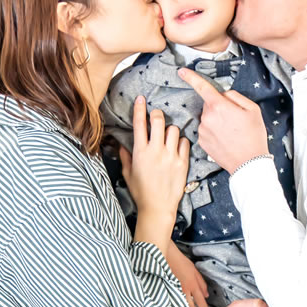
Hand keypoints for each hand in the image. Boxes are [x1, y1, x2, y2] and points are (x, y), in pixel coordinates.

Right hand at [120, 96, 189, 217]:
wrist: (157, 208)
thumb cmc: (141, 192)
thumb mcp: (128, 173)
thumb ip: (126, 156)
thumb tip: (122, 144)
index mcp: (140, 152)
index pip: (139, 123)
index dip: (140, 108)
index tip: (141, 99)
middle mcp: (156, 151)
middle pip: (159, 120)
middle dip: (157, 115)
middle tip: (157, 117)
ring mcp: (170, 156)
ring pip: (174, 129)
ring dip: (170, 130)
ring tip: (167, 137)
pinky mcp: (182, 163)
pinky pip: (184, 142)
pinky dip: (180, 142)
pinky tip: (176, 147)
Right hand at [167, 241, 208, 306]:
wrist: (168, 258)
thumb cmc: (182, 262)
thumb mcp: (195, 271)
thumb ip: (202, 284)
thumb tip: (206, 295)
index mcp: (193, 285)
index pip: (200, 301)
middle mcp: (185, 290)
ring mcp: (176, 291)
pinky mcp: (170, 291)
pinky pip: (176, 302)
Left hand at [178, 69, 268, 173]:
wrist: (249, 164)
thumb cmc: (253, 136)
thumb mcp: (252, 110)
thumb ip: (236, 97)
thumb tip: (224, 95)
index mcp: (219, 106)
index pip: (202, 87)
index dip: (191, 77)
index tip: (182, 71)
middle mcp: (207, 117)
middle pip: (209, 104)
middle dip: (219, 107)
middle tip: (234, 119)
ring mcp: (203, 130)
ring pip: (207, 118)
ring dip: (216, 120)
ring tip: (231, 132)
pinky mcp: (201, 142)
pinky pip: (206, 130)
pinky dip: (214, 132)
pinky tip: (225, 139)